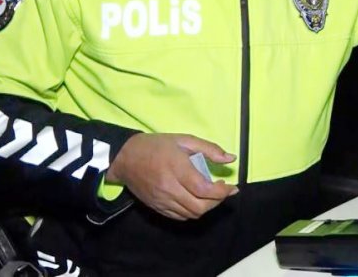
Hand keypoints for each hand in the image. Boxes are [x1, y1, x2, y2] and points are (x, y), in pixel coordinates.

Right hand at [106, 133, 237, 220]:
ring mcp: (162, 200)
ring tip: (211, 195)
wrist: (125, 157)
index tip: (232, 187)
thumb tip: (232, 158)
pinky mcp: (156, 207)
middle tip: (223, 191)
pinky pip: (179, 217)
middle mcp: (170, 188)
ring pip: (191, 214)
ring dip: (206, 207)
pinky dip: (192, 212)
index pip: (205, 189)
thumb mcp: (185, 140)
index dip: (222, 192)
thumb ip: (210, 149)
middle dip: (217, 201)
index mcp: (178, 169)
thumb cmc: (157, 146)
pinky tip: (197, 201)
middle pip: (200, 206)